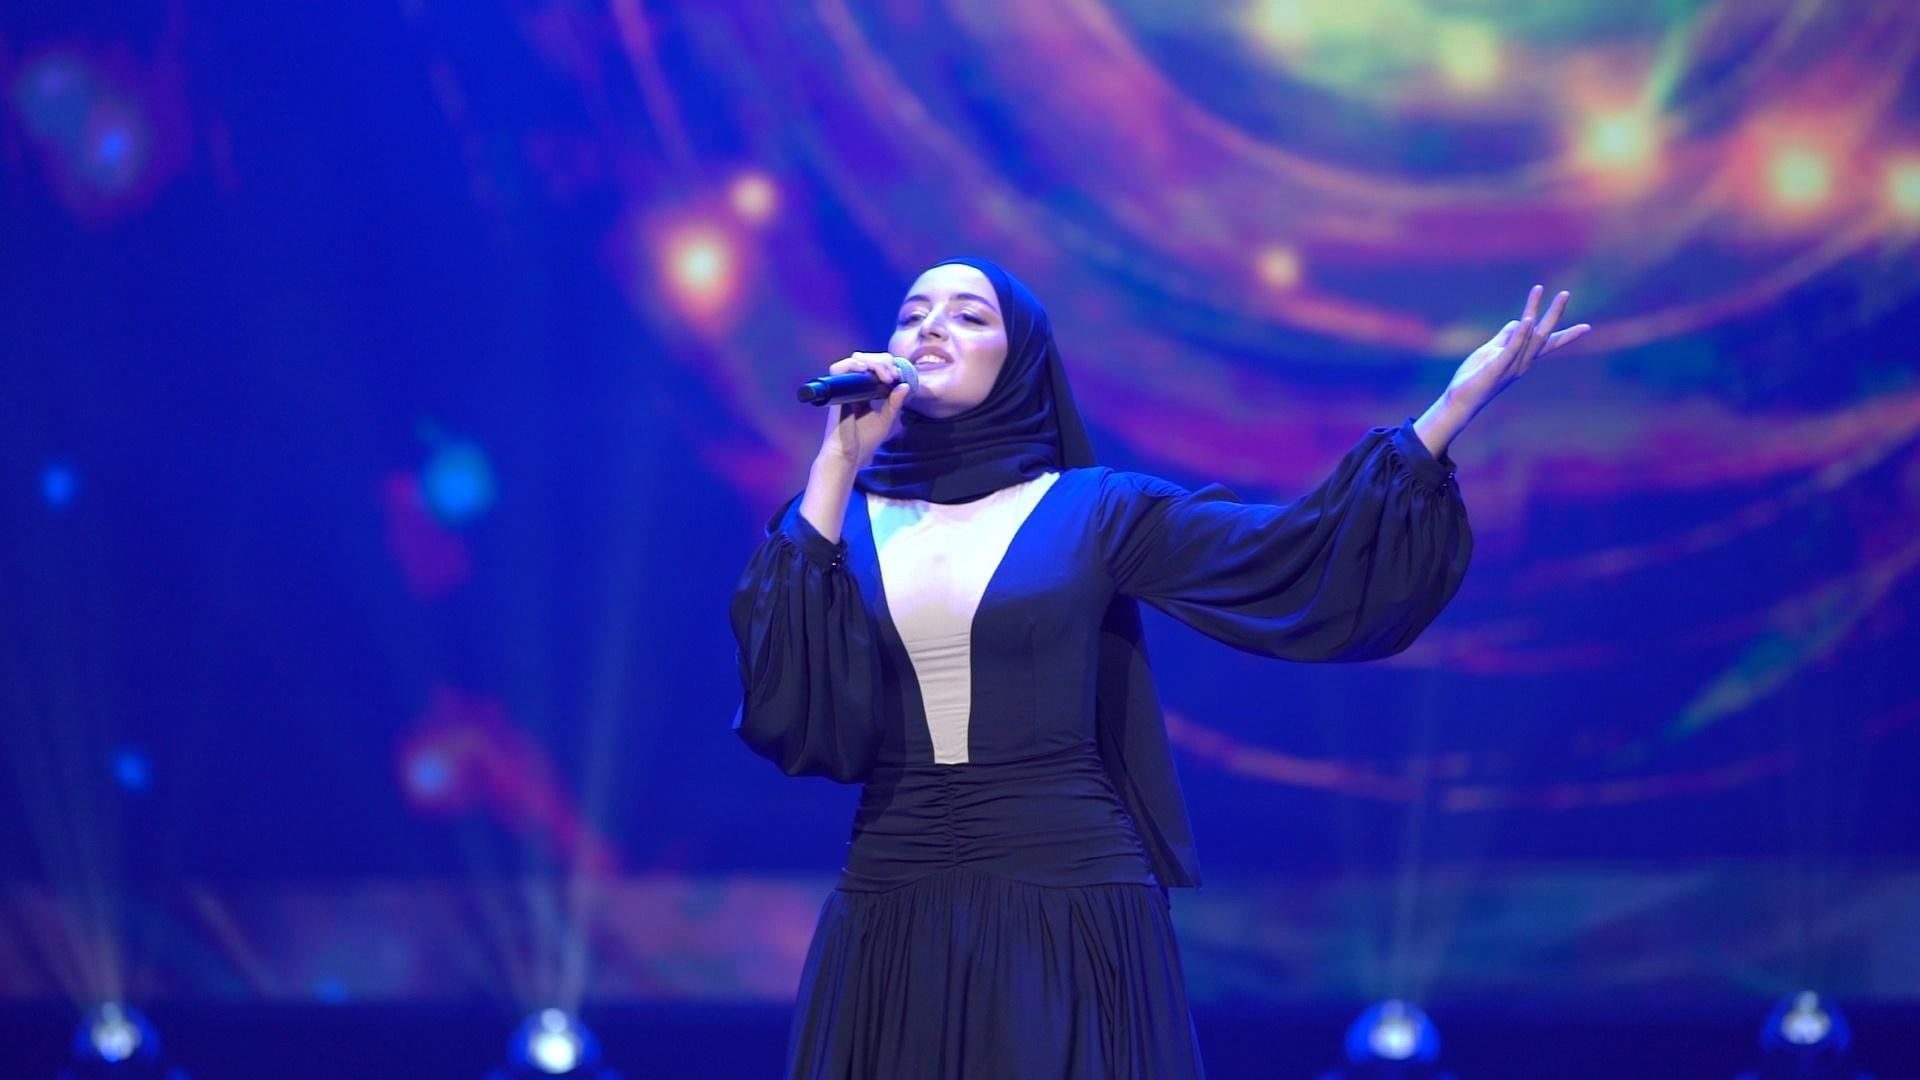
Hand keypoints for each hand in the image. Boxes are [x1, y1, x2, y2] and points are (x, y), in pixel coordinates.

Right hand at [815, 352, 912, 472]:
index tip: (898, 376)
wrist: (848, 456)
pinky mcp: (836, 393)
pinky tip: (865, 369)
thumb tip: (905, 385)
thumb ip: (894, 403)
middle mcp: (853, 388)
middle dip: (883, 362)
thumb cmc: (864, 442)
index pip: (874, 367)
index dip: (887, 365)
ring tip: (885, 375)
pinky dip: (852, 365)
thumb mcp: (885, 419)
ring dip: (873, 362)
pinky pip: (839, 370)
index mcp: (863, 392)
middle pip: (866, 359)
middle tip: (893, 375)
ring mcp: (844, 389)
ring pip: (855, 360)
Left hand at [1416, 285, 1590, 457]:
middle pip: (1544, 334)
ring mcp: (1511, 365)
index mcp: (1522, 358)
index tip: (1587, 327)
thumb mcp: (1492, 352)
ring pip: (1529, 336)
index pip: (1547, 343)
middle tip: (1565, 293)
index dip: (1566, 335)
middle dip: (1554, 313)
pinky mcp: (1497, 367)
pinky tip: (1528, 320)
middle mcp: (1522, 362)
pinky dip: (1520, 334)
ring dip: (1535, 311)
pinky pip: (1512, 349)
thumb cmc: (1475, 378)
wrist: (1459, 401)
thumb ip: (1505, 337)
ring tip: (1540, 291)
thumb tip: (1518, 321)